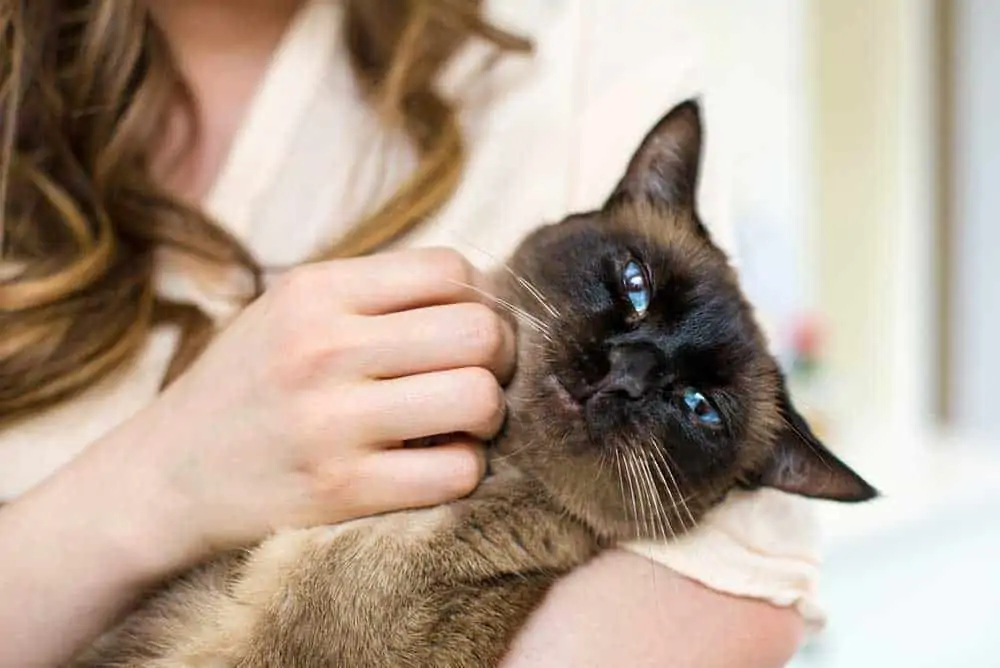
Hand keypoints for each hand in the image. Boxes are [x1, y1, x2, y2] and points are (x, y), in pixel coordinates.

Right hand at [95, 247, 514, 566]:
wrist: (166, 476)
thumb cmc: (248, 384)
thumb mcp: (291, 311)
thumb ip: (375, 294)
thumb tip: (486, 296)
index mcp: (315, 291)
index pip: (451, 270)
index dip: (477, 300)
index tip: (460, 328)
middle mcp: (323, 348)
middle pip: (479, 332)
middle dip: (498, 355)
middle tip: (477, 374)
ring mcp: (332, 423)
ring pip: (479, 399)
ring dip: (488, 414)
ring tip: (462, 420)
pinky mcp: (343, 491)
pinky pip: (457, 472)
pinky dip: (464, 468)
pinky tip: (436, 462)